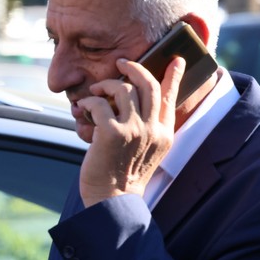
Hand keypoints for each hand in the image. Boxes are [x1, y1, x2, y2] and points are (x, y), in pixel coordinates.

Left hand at [77, 56, 183, 206]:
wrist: (113, 199)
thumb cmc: (125, 175)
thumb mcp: (149, 151)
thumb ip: (150, 128)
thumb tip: (139, 102)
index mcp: (165, 133)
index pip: (171, 97)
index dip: (174, 76)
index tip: (177, 60)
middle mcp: (153, 129)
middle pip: (148, 84)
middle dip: (134, 67)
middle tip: (121, 62)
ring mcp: (134, 130)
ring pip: (122, 88)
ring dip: (105, 85)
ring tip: (95, 92)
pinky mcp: (112, 133)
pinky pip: (99, 103)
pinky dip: (88, 103)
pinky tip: (82, 110)